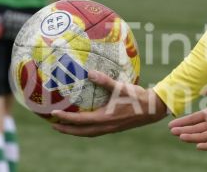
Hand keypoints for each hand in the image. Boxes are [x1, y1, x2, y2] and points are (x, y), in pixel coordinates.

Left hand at [51, 70, 167, 136]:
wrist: (153, 108)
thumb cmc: (137, 96)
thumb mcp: (121, 87)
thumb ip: (105, 81)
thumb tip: (90, 73)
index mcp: (105, 118)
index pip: (80, 120)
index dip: (65, 118)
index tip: (53, 114)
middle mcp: (106, 126)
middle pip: (81, 131)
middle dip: (66, 129)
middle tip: (53, 125)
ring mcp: (111, 128)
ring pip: (88, 133)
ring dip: (75, 131)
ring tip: (65, 127)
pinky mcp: (115, 127)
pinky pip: (95, 132)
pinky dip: (86, 130)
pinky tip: (86, 124)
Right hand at [168, 80, 206, 150]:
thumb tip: (202, 92)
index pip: (193, 119)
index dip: (182, 122)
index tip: (170, 125)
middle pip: (195, 129)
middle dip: (183, 131)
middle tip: (172, 132)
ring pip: (202, 136)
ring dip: (191, 137)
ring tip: (180, 137)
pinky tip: (198, 145)